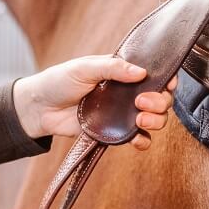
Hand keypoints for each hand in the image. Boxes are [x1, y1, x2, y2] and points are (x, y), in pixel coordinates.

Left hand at [13, 55, 177, 150]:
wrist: (40, 108)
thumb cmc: (60, 81)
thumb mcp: (85, 67)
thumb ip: (112, 67)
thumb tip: (141, 72)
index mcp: (123, 72)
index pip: (154, 75)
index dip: (167, 79)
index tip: (168, 83)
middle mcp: (127, 93)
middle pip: (160, 99)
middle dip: (160, 102)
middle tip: (142, 102)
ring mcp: (122, 114)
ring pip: (154, 119)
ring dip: (155, 121)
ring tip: (140, 120)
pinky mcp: (114, 132)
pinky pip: (137, 139)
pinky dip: (143, 141)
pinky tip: (137, 139)